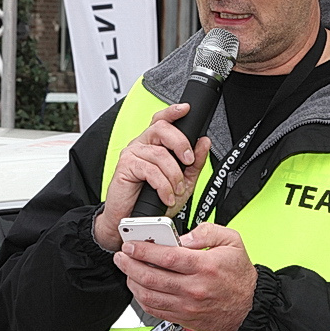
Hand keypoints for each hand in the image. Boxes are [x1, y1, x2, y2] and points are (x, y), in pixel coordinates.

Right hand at [94, 103, 210, 251]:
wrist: (133, 221)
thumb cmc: (154, 201)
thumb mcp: (183, 182)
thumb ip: (194, 163)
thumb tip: (204, 142)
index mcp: (155, 143)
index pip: (162, 120)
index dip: (173, 112)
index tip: (186, 109)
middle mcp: (142, 144)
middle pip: (162, 128)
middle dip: (180, 144)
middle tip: (188, 161)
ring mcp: (132, 153)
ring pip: (159, 153)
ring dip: (173, 175)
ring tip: (176, 190)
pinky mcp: (125, 166)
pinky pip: (150, 170)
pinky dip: (163, 185)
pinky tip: (166, 196)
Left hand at [114, 223, 256, 330]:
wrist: (250, 306)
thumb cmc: (240, 275)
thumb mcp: (232, 240)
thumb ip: (207, 231)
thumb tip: (184, 236)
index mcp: (205, 267)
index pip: (167, 257)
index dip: (144, 250)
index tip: (132, 245)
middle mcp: (194, 288)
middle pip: (152, 277)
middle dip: (131, 265)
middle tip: (122, 256)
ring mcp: (187, 306)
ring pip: (150, 296)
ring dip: (133, 282)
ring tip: (127, 270)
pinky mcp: (184, 318)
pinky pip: (156, 310)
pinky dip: (142, 299)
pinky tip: (139, 288)